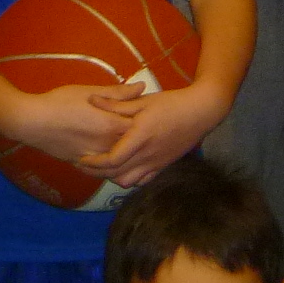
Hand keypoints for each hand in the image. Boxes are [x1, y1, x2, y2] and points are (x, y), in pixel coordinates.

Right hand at [5, 79, 140, 166]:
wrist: (30, 122)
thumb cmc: (59, 102)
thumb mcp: (89, 92)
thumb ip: (118, 93)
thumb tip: (142, 87)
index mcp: (112, 124)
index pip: (142, 126)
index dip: (149, 121)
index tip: (152, 115)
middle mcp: (107, 144)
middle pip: (135, 147)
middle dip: (142, 140)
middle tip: (147, 132)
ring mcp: (95, 157)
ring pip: (121, 162)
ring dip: (129, 156)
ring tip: (134, 146)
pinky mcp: (82, 164)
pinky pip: (104, 169)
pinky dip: (113, 165)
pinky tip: (116, 158)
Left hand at [84, 81, 228, 187]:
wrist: (202, 112)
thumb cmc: (172, 103)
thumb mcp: (143, 101)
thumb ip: (116, 104)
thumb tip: (91, 100)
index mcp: (140, 137)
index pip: (112, 159)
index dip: (94, 162)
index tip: (81, 156)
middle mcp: (147, 154)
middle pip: (115, 174)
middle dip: (96, 172)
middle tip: (84, 164)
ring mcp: (156, 163)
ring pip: (128, 182)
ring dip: (112, 177)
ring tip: (103, 166)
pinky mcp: (163, 166)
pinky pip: (142, 181)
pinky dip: (129, 179)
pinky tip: (123, 169)